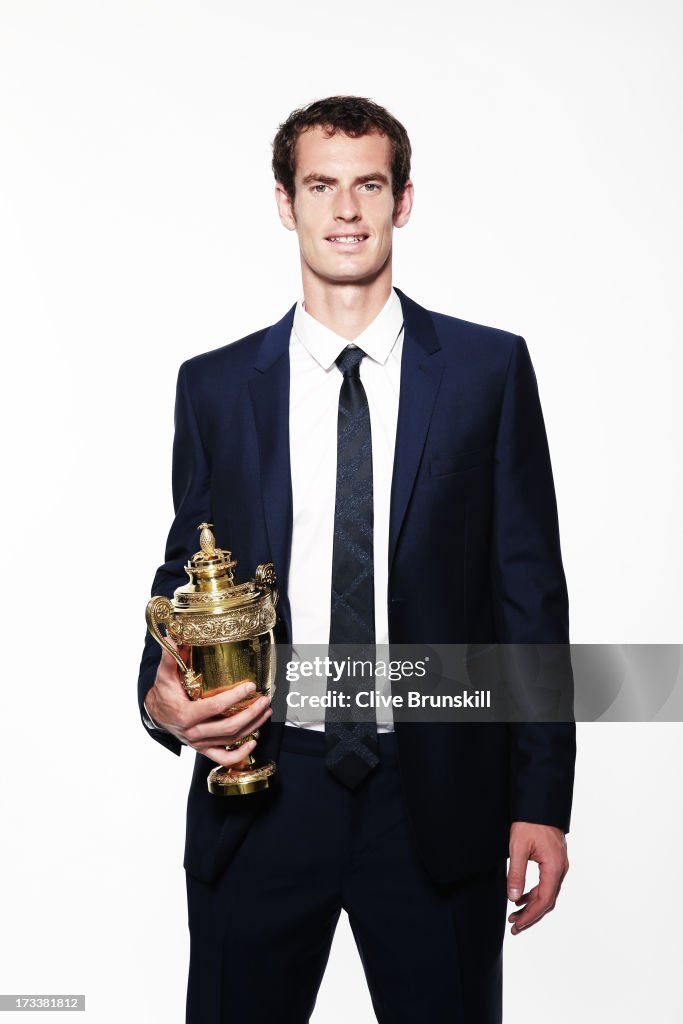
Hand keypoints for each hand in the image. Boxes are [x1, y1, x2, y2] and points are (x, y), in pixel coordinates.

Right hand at [145, 645, 272, 766]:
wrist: (157, 714)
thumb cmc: (164, 692)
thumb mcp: (165, 674)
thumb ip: (170, 657)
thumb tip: (173, 636)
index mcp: (185, 714)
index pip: (214, 707)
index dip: (234, 697)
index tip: (251, 686)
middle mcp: (193, 732)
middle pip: (228, 727)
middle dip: (251, 714)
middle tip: (265, 700)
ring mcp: (199, 743)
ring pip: (231, 740)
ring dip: (252, 727)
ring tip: (266, 712)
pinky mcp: (203, 749)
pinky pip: (224, 758)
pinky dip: (240, 755)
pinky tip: (254, 741)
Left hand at [506, 821, 568, 934]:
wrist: (540, 803)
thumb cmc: (529, 822)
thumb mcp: (518, 848)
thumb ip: (516, 874)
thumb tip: (513, 898)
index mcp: (554, 867)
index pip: (543, 901)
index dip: (530, 916)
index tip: (517, 925)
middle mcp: (561, 868)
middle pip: (548, 901)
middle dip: (531, 915)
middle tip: (514, 925)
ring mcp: (559, 865)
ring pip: (548, 893)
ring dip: (532, 905)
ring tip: (515, 913)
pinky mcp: (555, 860)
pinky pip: (547, 883)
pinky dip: (535, 893)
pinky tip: (522, 896)